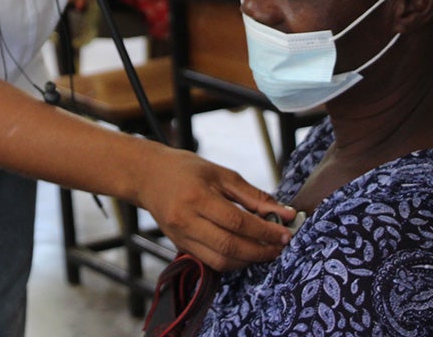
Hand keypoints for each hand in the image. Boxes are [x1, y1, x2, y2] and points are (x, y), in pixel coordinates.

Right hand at [136, 146, 293, 271]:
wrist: (147, 176)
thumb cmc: (185, 170)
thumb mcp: (221, 173)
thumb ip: (253, 195)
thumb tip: (283, 212)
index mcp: (197, 198)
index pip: (238, 222)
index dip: (265, 231)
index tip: (286, 232)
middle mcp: (187, 221)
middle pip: (230, 247)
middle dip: (261, 251)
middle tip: (281, 246)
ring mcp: (181, 237)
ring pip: (221, 261)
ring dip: (249, 260)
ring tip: (266, 250)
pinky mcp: (180, 246)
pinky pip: (211, 262)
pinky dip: (233, 261)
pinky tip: (245, 251)